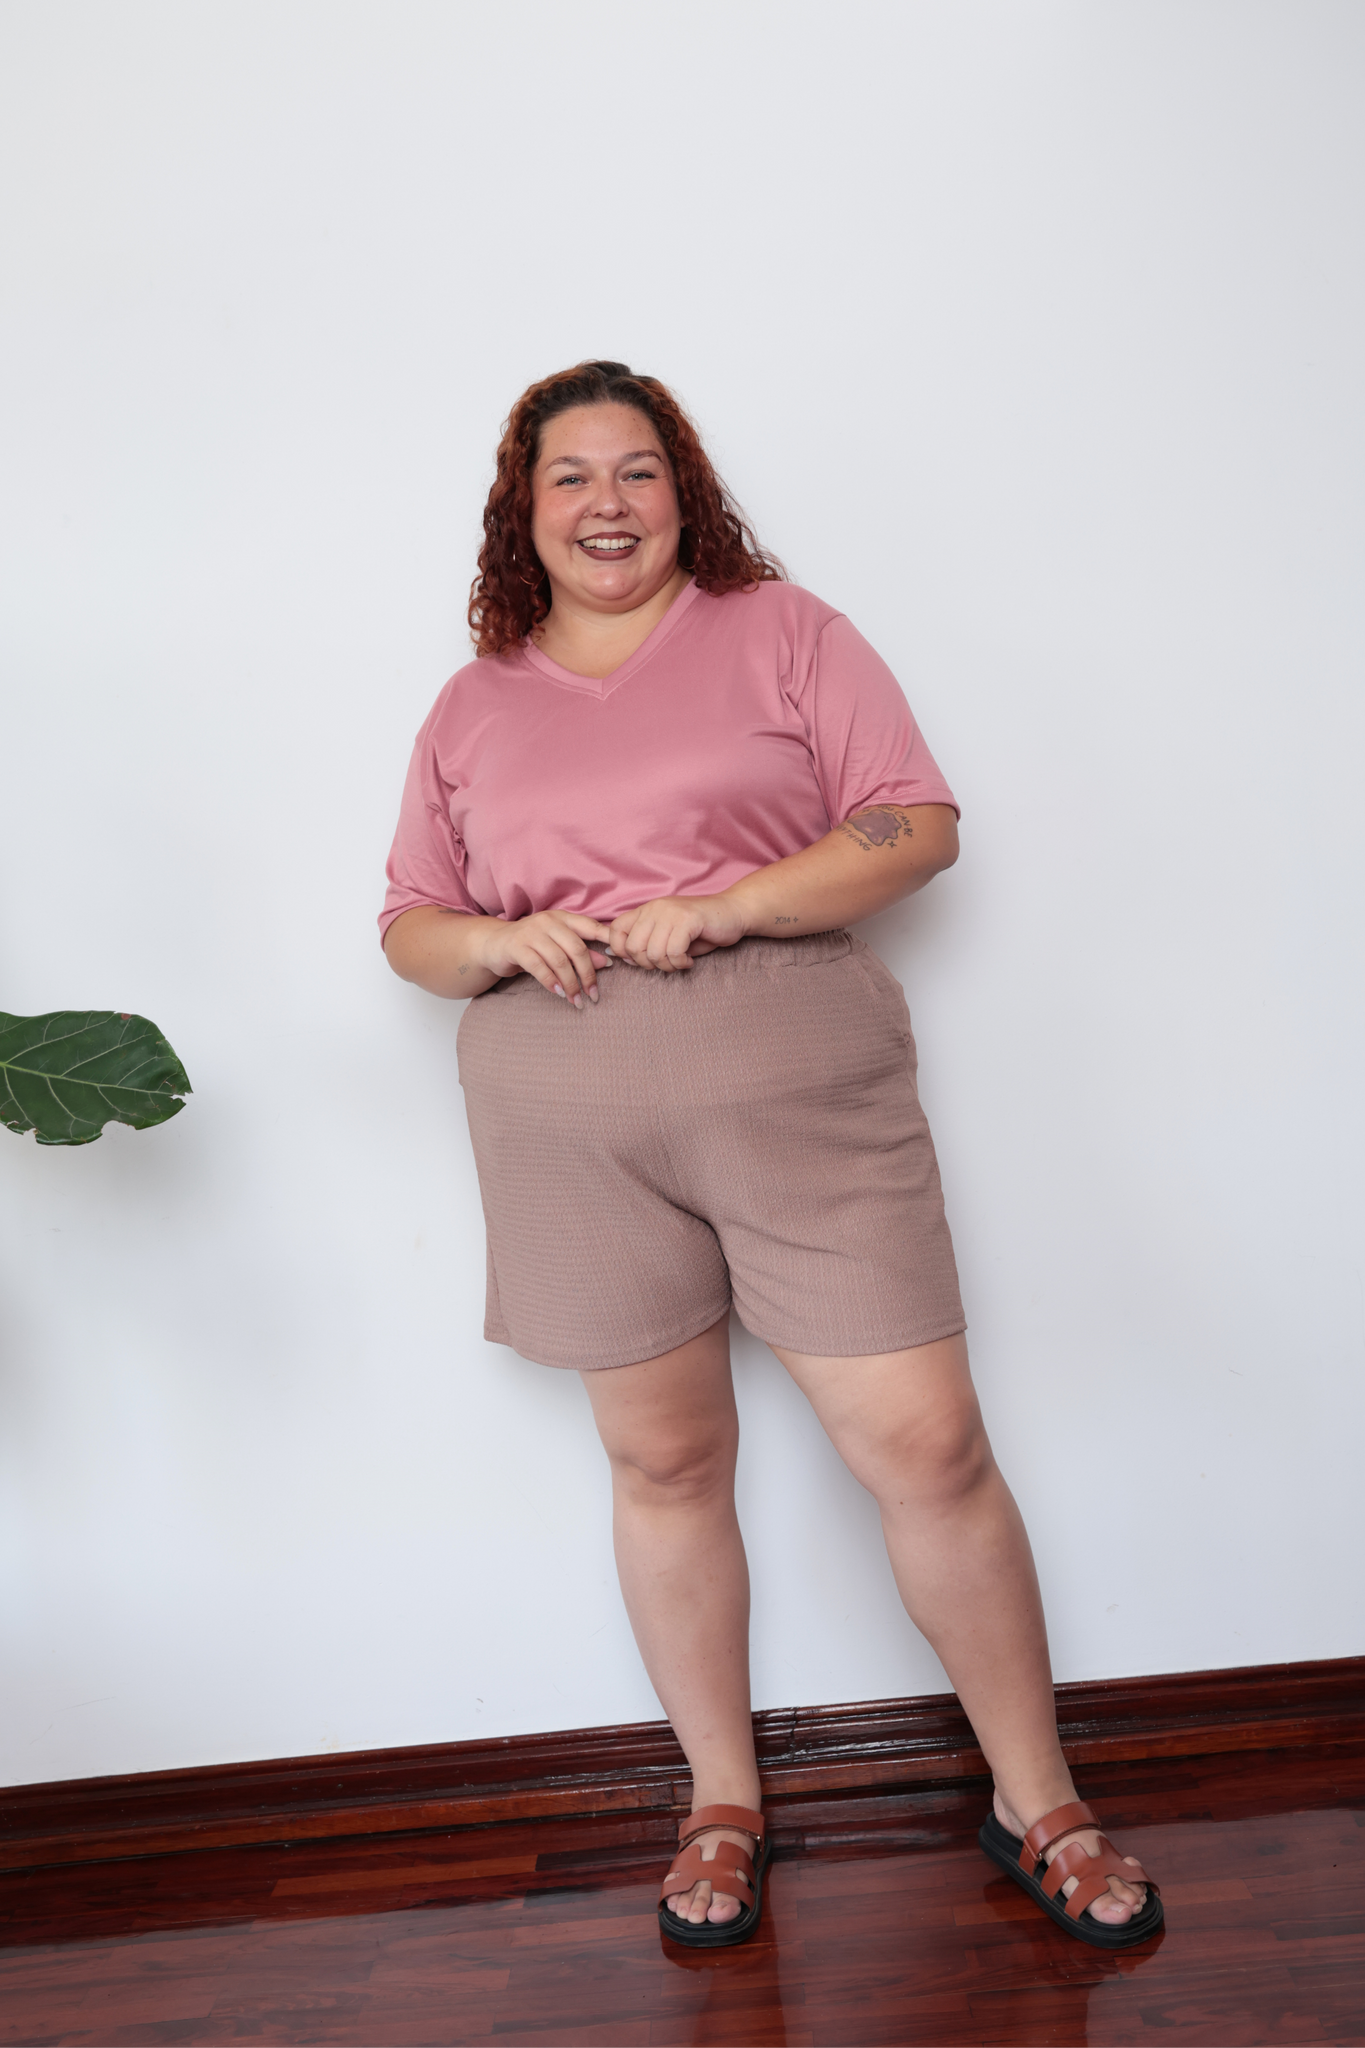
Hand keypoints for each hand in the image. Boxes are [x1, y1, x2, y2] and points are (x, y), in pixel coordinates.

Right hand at [477, 910, 613, 1006]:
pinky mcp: (517, 946)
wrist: (494, 944)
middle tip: (594, 995)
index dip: (608, 941)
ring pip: (559, 961)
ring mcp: (531, 932)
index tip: (622, 960)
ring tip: (576, 1000)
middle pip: (577, 949)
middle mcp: (548, 921)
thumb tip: (608, 963)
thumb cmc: (532, 946)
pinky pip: (539, 967)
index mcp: (563, 918)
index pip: (591, 926)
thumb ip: (582, 952)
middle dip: (588, 975)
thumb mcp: (558, 946)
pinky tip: (558, 993)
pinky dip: (551, 982)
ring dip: (570, 984)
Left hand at [606, 893, 747, 970]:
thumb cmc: (700, 929)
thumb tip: (623, 959)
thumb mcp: (668, 935)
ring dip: (668, 966)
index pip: (615, 930)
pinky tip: (689, 961)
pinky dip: (681, 963)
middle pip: (634, 947)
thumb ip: (646, 944)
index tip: (641, 960)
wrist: (734, 913)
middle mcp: (655, 908)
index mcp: (646, 910)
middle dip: (648, 964)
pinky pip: (674, 952)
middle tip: (666, 963)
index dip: (622, 951)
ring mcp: (671, 912)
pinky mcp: (688, 919)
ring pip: (654, 953)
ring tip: (680, 962)